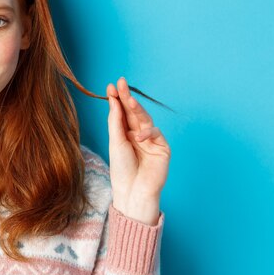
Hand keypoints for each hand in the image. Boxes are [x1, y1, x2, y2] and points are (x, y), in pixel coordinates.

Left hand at [107, 77, 170, 224]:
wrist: (133, 191)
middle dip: (126, 97)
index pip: (121, 111)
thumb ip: (116, 120)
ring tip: (128, 100)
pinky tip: (138, 136)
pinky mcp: (162, 147)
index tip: (111, 85)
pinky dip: (147, 132)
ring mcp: (151, 139)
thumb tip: (113, 98)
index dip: (117, 98)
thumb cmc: (122, 169)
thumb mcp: (115, 142)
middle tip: (121, 83)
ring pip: (144, 118)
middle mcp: (138, 133)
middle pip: (133, 111)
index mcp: (124, 132)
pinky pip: (155, 133)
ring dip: (137, 108)